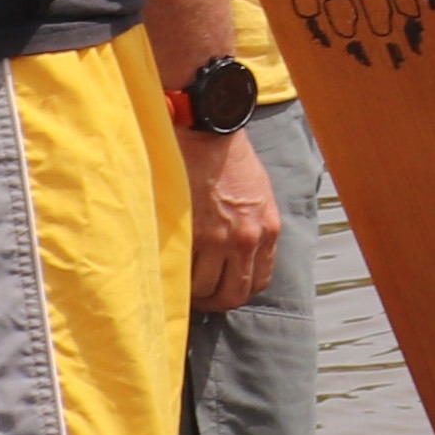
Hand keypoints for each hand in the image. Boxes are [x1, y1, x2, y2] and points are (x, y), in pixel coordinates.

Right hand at [178, 117, 281, 313]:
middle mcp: (246, 240)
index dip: (236, 291)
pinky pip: (180, 269)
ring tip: (178, 278)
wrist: (209, 132)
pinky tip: (167, 264)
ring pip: (202, 288)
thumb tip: (238, 257)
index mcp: (267, 231)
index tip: (221, 288)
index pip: (257, 283)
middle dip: (213, 301)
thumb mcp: (259, 196)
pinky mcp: (189, 231)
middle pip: (232, 295)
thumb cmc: (232, 160)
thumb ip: (253, 229)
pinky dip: (172, 272)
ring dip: (189, 288)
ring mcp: (217, 238)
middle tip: (196, 295)